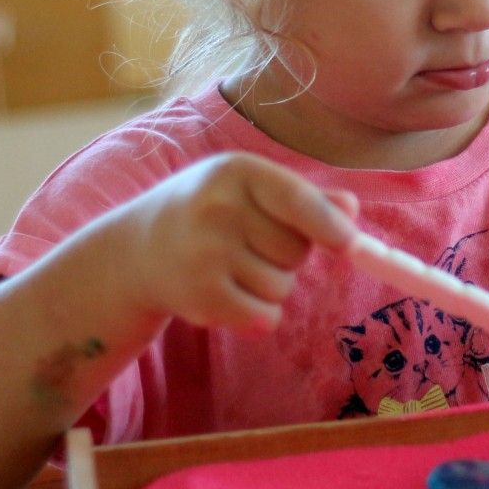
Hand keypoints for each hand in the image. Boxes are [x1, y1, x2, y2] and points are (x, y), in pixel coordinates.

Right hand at [114, 152, 359, 333]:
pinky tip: (232, 298)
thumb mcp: (247, 190)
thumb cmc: (207, 212)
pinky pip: (263, 317)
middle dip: (287, 256)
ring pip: (282, 286)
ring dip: (269, 287)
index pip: (296, 198)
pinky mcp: (200, 297)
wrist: (138, 249)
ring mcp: (205, 254)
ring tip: (233, 269)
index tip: (348, 242)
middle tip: (250, 247)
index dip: (328, 224)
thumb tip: (350, 207)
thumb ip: (301, 198)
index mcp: (236, 171)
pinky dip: (260, 316)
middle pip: (295, 249)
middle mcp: (218, 209)